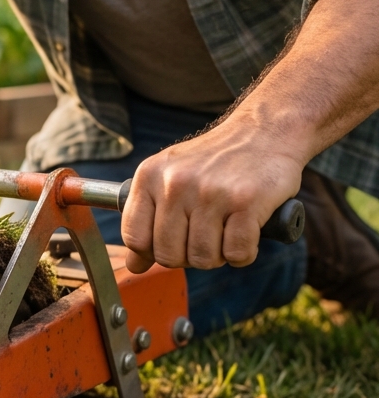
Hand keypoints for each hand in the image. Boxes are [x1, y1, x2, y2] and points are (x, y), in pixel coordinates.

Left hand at [120, 117, 303, 272]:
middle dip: (189, 257)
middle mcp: (175, 183)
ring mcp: (210, 192)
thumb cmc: (214, 162)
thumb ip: (148, 220)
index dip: (152, 252)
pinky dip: (243, 254)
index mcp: (150, 176)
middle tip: (206, 238)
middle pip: (168, 255)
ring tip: (226, 232)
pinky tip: (246, 233)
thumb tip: (133, 266)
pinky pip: (236, 254)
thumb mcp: (170, 180)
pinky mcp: (246, 201)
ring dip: (218, 256)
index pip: (135, 237)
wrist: (264, 132)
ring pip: (203, 258)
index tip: (173, 243)